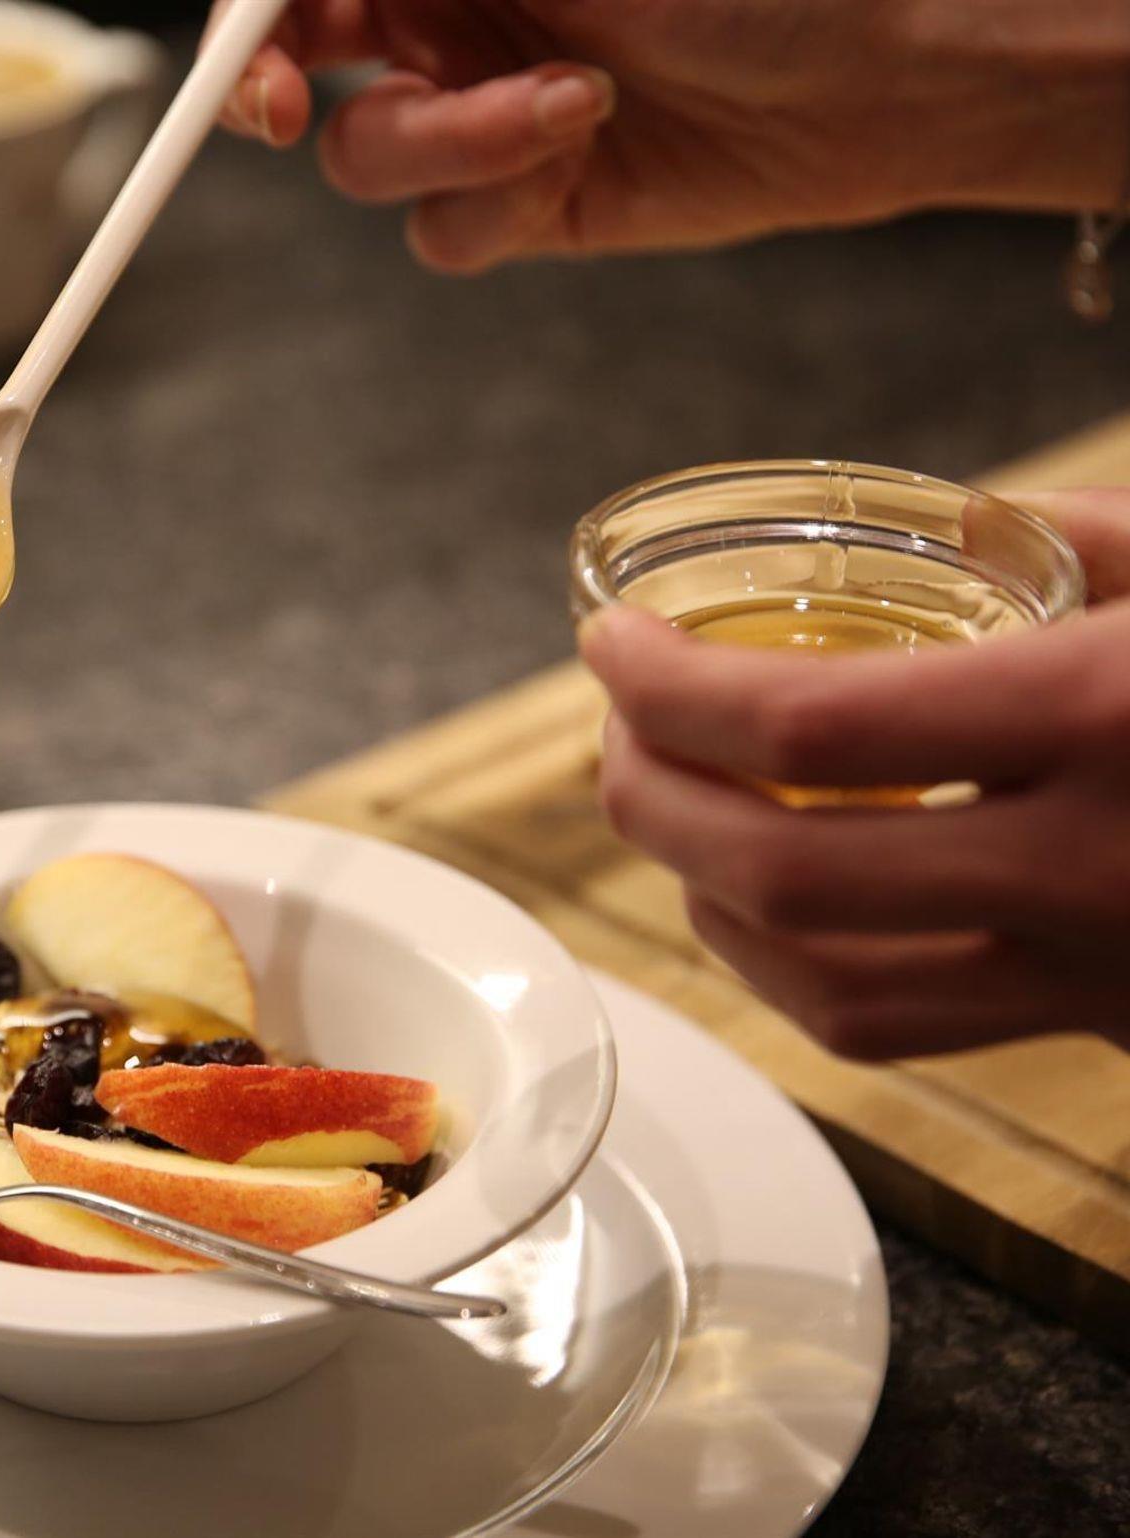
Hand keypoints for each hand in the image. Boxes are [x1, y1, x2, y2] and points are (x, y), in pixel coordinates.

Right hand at [209, 1, 1128, 272]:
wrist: (886, 66)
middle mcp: (450, 14)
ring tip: (564, 107)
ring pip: (369, 159)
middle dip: (278, 92)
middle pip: (295, 66)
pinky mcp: (529, 204)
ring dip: (447, 141)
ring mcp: (483, 112)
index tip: (255, 64)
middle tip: (293, 112)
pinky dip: (494, 201)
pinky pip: (445, 231)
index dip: (249, 24)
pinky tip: (580, 149)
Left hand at [580, 488, 1129, 1059]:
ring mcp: (1103, 977)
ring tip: (677, 817)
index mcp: (1106, 717)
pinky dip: (804, 970)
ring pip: (829, 989)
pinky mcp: (1114, 1027)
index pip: (812, 724)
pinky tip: (777, 906)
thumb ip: (1077, 543)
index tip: (613, 648)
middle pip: (780, 876)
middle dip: (652, 802)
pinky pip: (911, 1031)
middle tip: (621, 735)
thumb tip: (956, 532)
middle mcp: (1091, 869)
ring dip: (709, 903)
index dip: (670, 690)